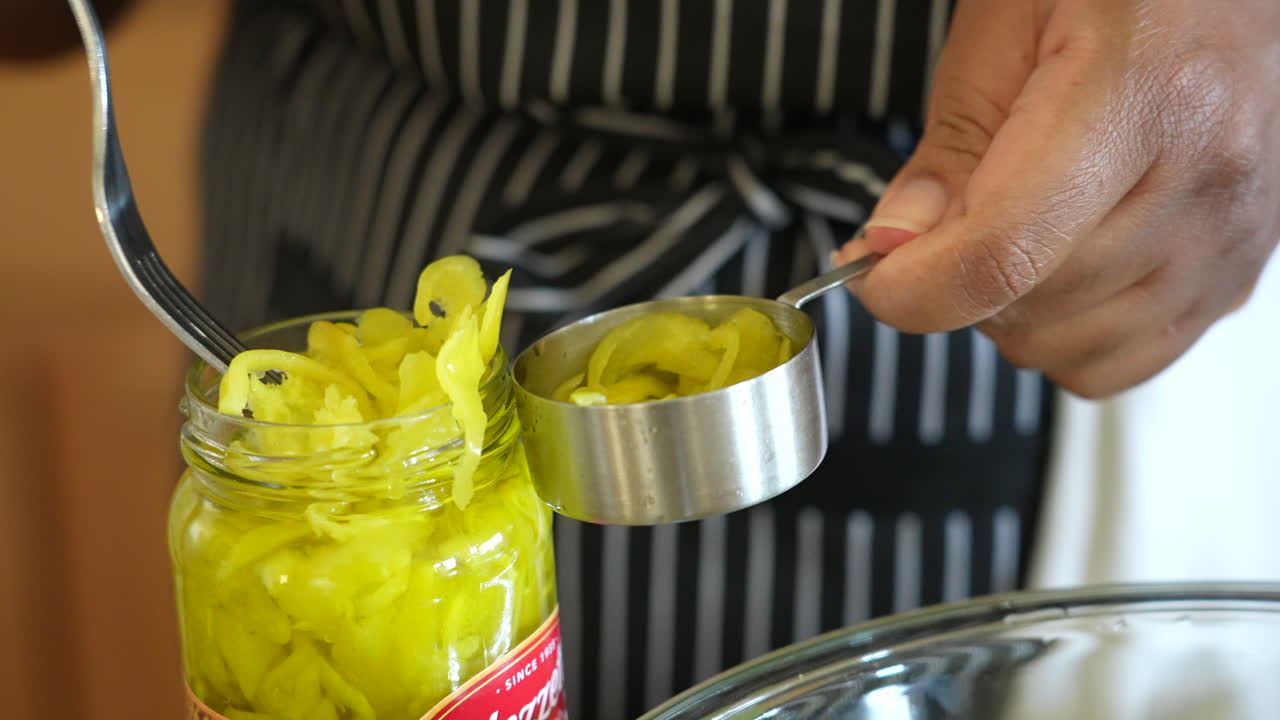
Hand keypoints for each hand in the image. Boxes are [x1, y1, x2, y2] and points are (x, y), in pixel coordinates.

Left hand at [837, 0, 1279, 397]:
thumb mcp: (1005, 21)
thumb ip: (951, 144)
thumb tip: (894, 243)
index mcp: (1143, 95)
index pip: (1002, 252)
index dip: (910, 287)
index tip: (869, 274)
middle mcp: (1207, 177)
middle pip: (1028, 308)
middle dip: (953, 282)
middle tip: (946, 220)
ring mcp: (1232, 236)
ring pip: (1068, 352)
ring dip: (1009, 313)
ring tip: (1013, 231)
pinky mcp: (1237, 274)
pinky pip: (1122, 364)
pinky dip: (1065, 337)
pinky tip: (1057, 270)